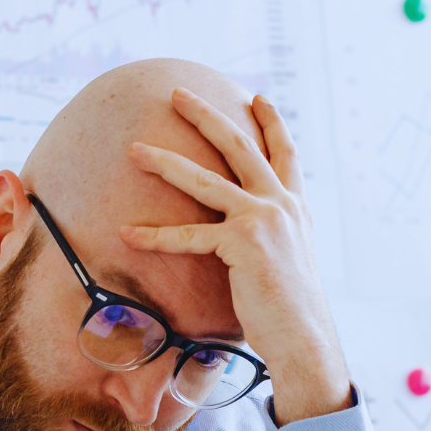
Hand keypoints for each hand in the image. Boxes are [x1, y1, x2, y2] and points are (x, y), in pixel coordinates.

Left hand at [120, 88, 352, 423]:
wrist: (303, 336)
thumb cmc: (289, 310)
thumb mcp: (287, 262)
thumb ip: (272, 239)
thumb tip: (250, 240)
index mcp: (295, 208)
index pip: (285, 153)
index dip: (272, 123)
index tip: (256, 97)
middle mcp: (282, 205)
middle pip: (239, 146)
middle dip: (206, 116)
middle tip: (176, 94)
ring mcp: (263, 220)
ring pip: (205, 180)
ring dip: (165, 162)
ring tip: (135, 149)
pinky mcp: (242, 244)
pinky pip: (189, 236)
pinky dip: (155, 236)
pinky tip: (126, 234)